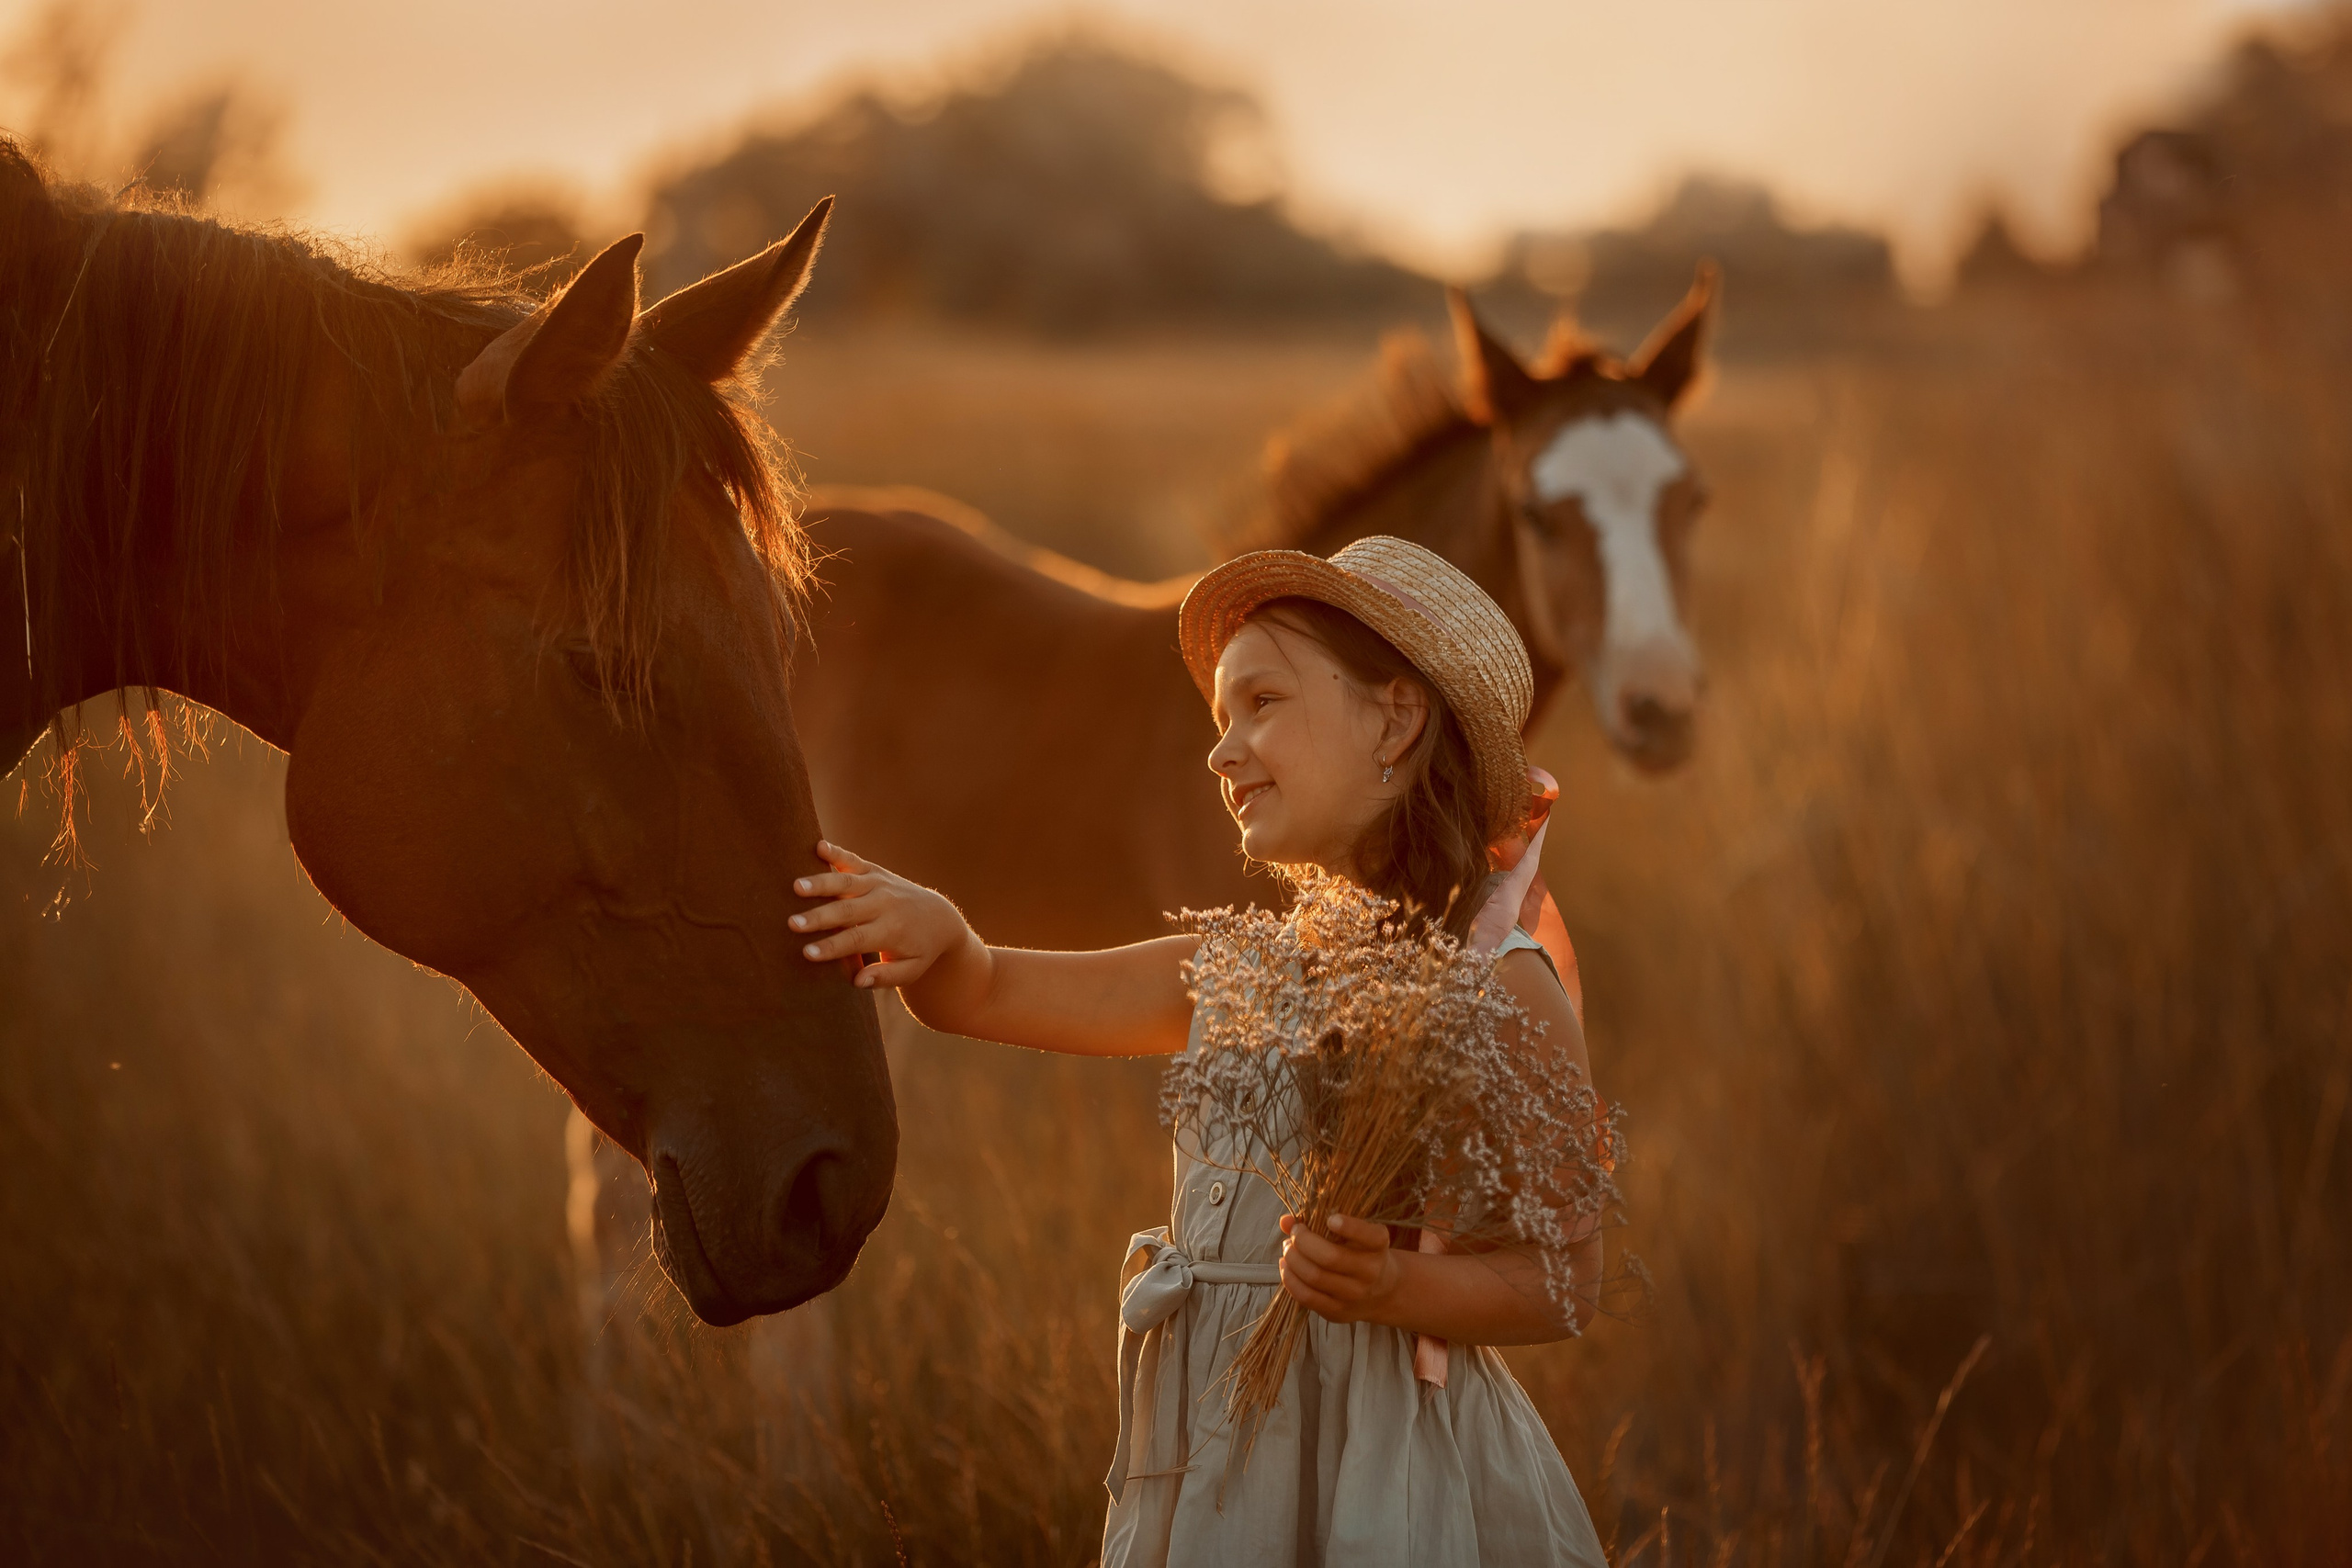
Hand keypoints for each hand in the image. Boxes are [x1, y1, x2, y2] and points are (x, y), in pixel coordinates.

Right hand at [790, 840, 976, 989]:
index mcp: (891, 930)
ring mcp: (878, 884)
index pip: (857, 939)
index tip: (807, 953)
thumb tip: (857, 981)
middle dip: (819, 917)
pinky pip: (853, 860)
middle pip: (847, 910)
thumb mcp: (911, 969)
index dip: (831, 947)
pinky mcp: (874, 871)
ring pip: (846, 882)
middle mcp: (884, 904)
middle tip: (792, 923)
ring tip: (796, 886)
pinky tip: (817, 846)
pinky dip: (836, 852)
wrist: (939, 917)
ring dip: (821, 883)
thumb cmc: (919, 949)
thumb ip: (886, 977)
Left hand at [1278, 1212, 1399, 1324]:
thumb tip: (1285, 1221)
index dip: (1350, 1227)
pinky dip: (1290, 1279)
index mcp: (1378, 1246)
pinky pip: (1307, 1297)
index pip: (1370, 1237)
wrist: (1380, 1293)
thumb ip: (1321, 1222)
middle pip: (1330, 1257)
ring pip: (1314, 1277)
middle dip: (1303, 1241)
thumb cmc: (1359, 1253)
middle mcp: (1370, 1272)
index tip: (1331, 1219)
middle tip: (1296, 1233)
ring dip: (1293, 1259)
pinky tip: (1285, 1266)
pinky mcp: (1338, 1312)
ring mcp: (1354, 1295)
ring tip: (1288, 1248)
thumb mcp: (1353, 1234)